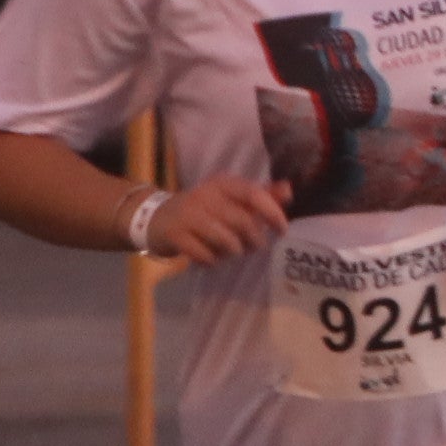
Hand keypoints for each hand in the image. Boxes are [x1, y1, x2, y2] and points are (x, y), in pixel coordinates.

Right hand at [143, 175, 287, 268]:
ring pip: (226, 241)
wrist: (156, 218)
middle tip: (252, 247)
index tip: (282, 230)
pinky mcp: (174, 235)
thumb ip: (261, 195)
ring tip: (231, 252)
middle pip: (243, 222)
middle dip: (254, 241)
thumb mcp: (230, 198)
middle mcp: (205, 196)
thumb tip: (289, 190)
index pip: (254, 194)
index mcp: (223, 184)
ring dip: (234, 252)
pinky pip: (205, 255)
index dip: (272, 213)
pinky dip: (212, 261)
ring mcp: (187, 215)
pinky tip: (211, 258)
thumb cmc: (204, 210)